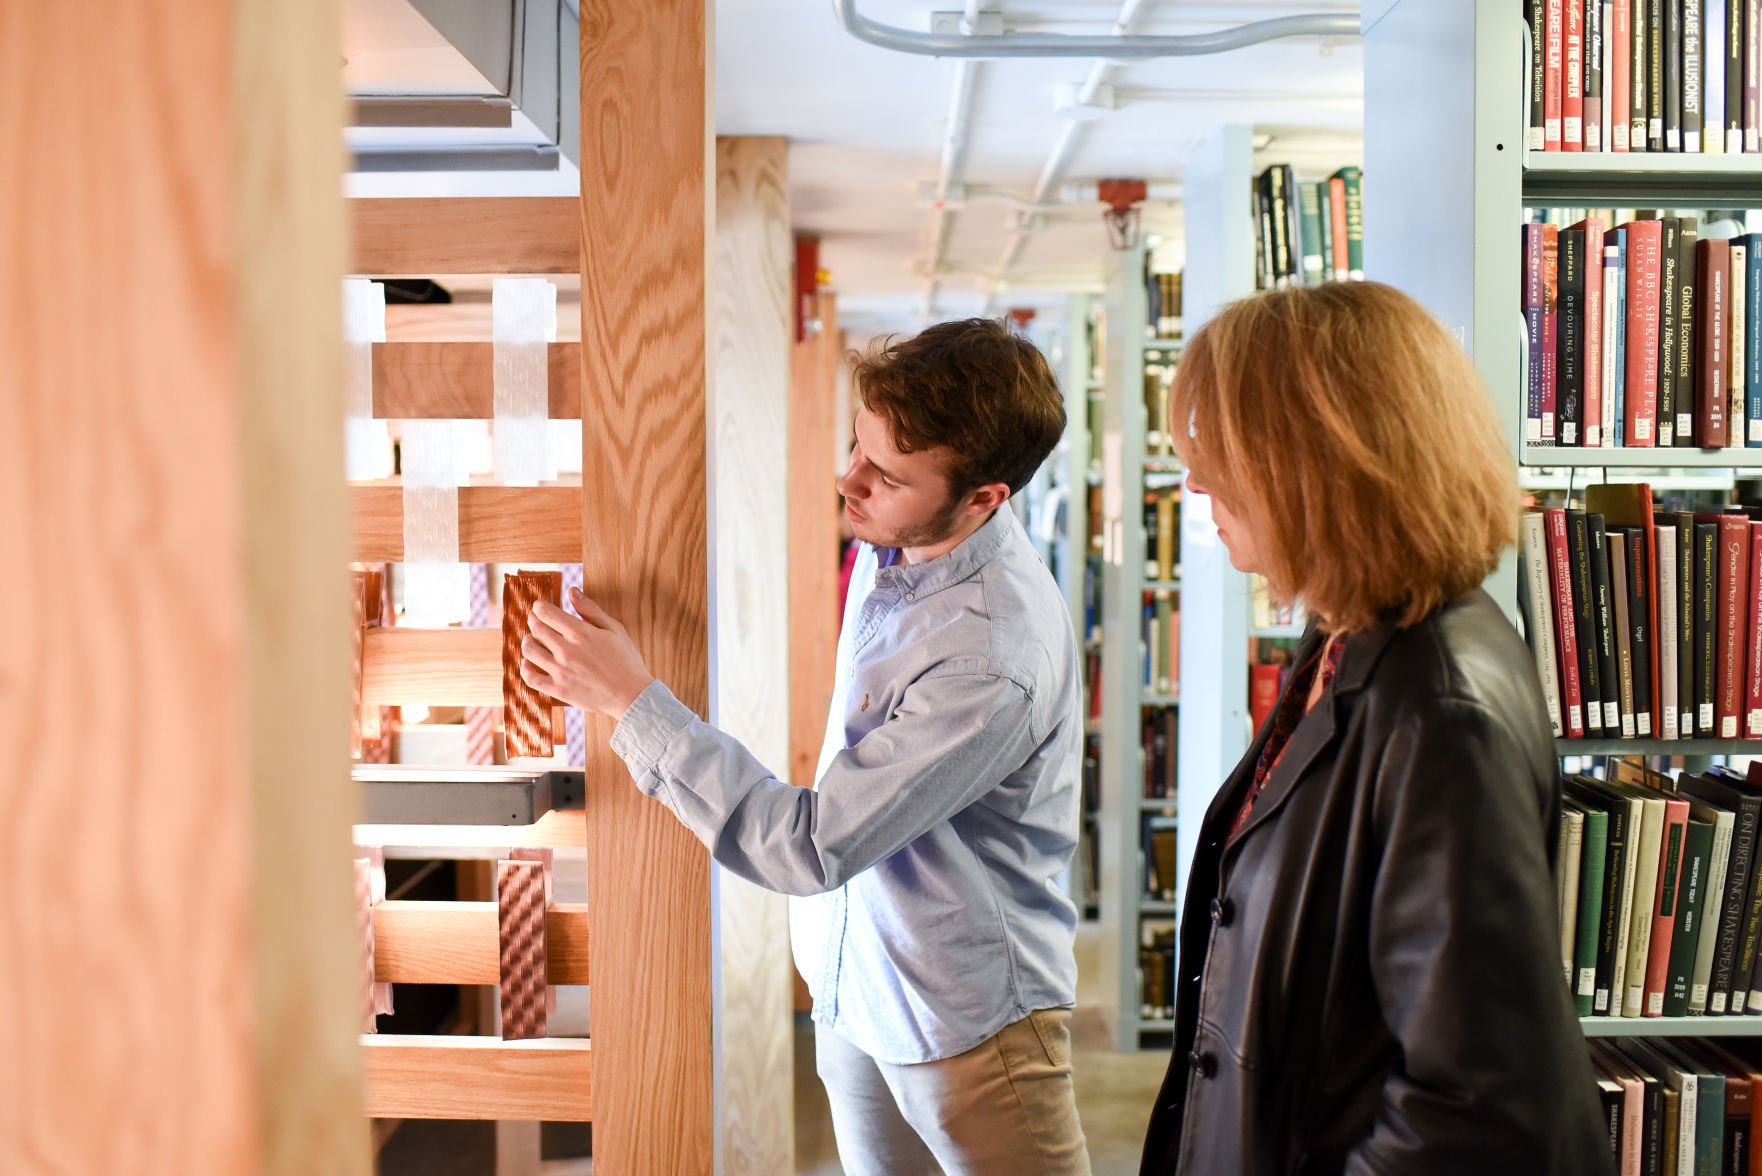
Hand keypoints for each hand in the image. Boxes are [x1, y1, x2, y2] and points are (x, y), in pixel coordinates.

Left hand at [521, 588, 655, 721]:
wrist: (631, 695)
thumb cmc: (626, 660)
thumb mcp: (614, 629)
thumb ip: (590, 609)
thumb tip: (572, 591)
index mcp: (580, 633)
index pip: (546, 613)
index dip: (539, 606)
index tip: (539, 606)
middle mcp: (566, 650)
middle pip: (536, 628)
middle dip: (532, 620)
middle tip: (534, 619)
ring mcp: (560, 671)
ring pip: (530, 651)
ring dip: (527, 641)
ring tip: (531, 639)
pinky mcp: (558, 690)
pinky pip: (531, 678)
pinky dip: (525, 668)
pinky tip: (528, 663)